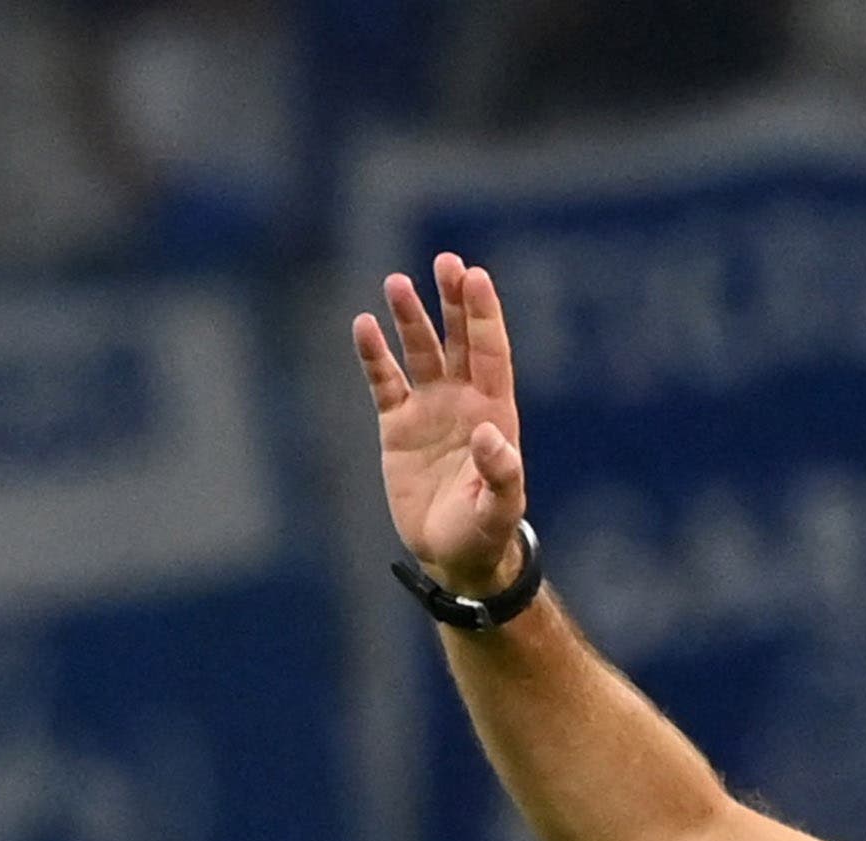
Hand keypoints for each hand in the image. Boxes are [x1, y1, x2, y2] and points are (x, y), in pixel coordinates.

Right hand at [352, 253, 525, 593]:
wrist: (453, 554)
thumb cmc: (486, 532)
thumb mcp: (500, 508)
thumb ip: (502, 474)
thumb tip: (491, 435)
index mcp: (496, 412)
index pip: (490, 352)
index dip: (484, 315)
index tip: (476, 276)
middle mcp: (464, 401)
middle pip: (458, 340)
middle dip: (454, 302)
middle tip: (446, 262)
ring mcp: (430, 409)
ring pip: (419, 352)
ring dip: (410, 318)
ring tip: (397, 282)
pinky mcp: (398, 425)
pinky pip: (383, 381)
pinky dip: (373, 355)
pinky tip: (364, 326)